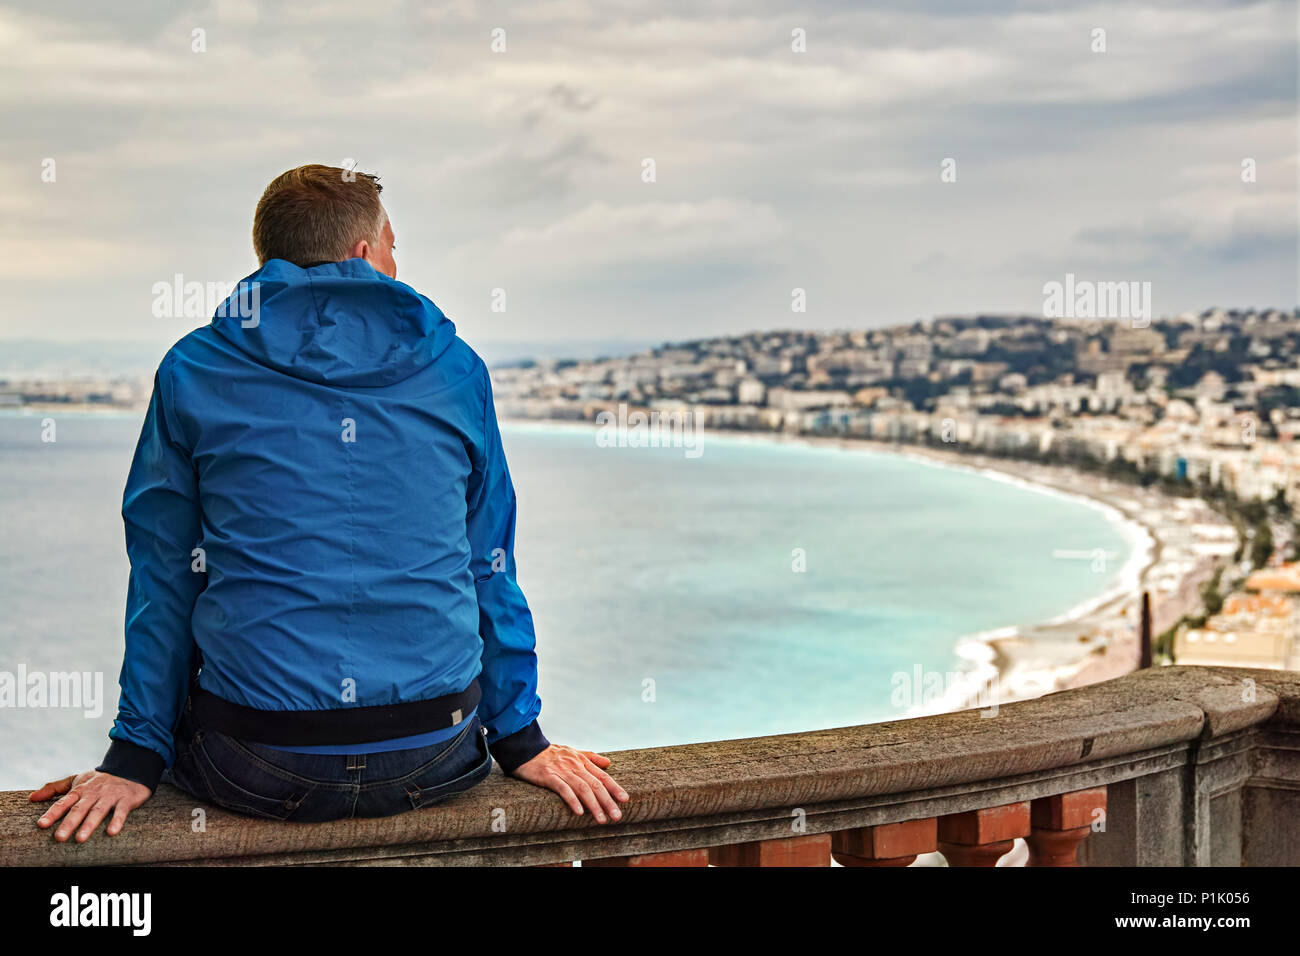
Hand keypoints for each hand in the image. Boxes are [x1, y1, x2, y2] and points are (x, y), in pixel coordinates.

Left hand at [30, 771, 151, 842]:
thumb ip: (54, 788)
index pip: (64, 802)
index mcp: (80, 790)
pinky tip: (111, 832)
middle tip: (59, 838)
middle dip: (69, 823)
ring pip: (98, 811)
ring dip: (89, 824)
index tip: (42, 824)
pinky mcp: (126, 799)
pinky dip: (117, 821)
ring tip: (80, 838)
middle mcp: (93, 793)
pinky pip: (121, 811)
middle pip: (79, 809)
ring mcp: (110, 796)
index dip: (53, 813)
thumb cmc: (98, 780)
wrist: (130, 768)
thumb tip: (31, 798)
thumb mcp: (76, 780)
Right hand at [510, 744, 629, 822]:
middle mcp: (575, 766)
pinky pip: (563, 789)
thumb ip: (590, 757)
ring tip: (602, 819)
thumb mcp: (572, 752)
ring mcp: (562, 771)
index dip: (614, 788)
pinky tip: (579, 812)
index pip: (602, 776)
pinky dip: (572, 801)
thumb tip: (608, 762)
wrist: (526, 748)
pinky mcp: (548, 777)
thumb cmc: (550, 753)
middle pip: (595, 785)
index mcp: (581, 761)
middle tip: (617, 816)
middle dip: (608, 801)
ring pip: (582, 789)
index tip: (625, 799)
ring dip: (594, 805)